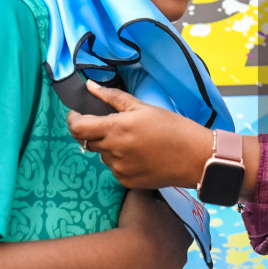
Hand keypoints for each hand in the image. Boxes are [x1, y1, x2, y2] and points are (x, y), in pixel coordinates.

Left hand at [68, 81, 213, 189]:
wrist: (195, 158)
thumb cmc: (172, 127)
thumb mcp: (143, 107)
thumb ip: (112, 97)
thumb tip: (90, 86)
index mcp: (115, 129)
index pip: (77, 127)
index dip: (72, 120)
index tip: (77, 114)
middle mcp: (113, 151)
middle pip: (88, 141)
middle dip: (95, 132)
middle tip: (115, 125)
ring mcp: (118, 169)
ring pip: (103, 155)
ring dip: (110, 147)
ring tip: (135, 141)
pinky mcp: (126, 181)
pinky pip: (114, 168)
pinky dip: (121, 160)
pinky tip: (140, 155)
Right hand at [116, 189, 190, 268]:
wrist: (130, 250)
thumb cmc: (136, 220)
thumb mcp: (139, 194)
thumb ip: (147, 186)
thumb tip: (148, 180)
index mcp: (182, 222)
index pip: (177, 221)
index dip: (164, 221)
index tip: (149, 222)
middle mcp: (186, 243)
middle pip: (177, 241)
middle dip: (165, 240)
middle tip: (146, 238)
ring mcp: (181, 263)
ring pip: (175, 260)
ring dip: (163, 259)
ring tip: (144, 256)